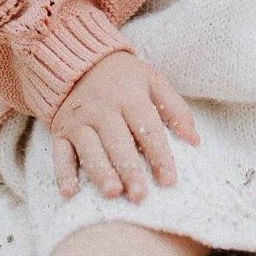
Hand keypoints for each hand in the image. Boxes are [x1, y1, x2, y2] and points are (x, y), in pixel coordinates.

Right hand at [49, 51, 198, 202]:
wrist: (79, 59)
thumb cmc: (124, 77)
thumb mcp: (153, 81)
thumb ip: (176, 110)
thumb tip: (195, 140)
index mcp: (130, 97)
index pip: (148, 129)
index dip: (160, 156)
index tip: (169, 181)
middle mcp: (103, 109)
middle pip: (118, 142)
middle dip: (129, 169)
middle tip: (140, 196)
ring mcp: (79, 121)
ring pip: (90, 149)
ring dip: (100, 172)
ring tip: (112, 192)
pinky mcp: (61, 130)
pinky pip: (60, 153)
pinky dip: (63, 173)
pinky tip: (70, 192)